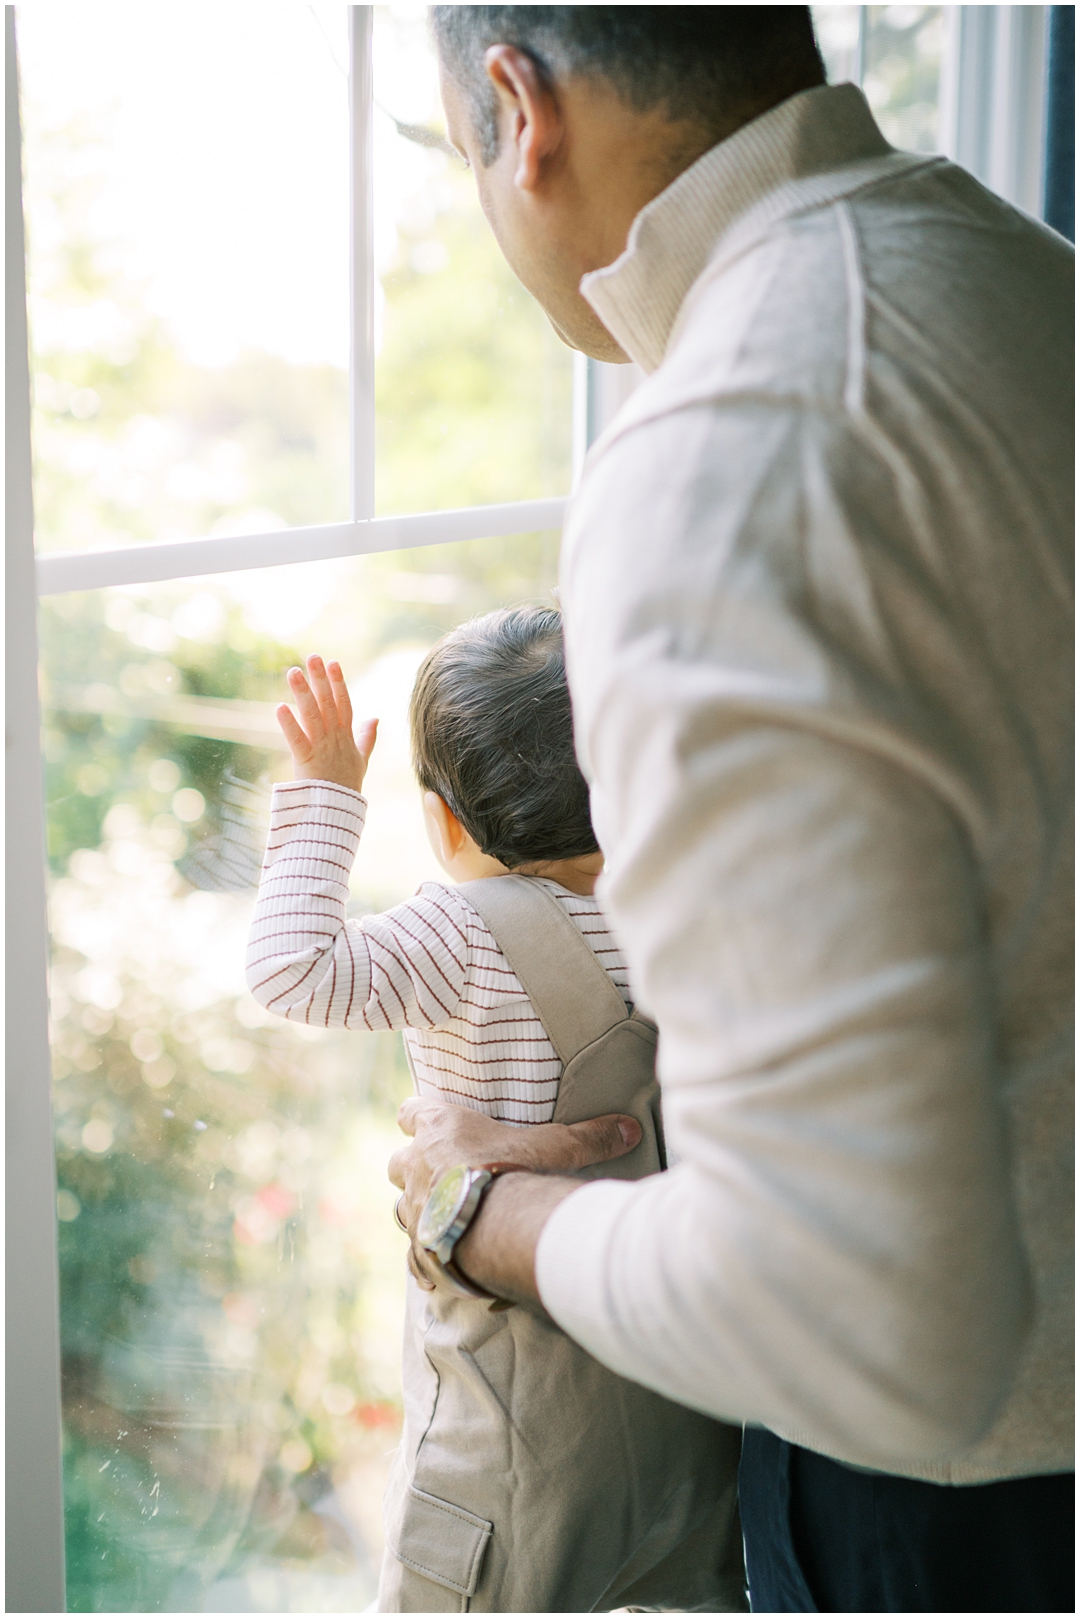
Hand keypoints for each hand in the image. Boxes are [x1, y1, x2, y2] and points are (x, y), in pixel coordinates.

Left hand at [276, 655, 376, 792]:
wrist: (339, 812)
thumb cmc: (347, 786)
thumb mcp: (361, 759)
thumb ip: (367, 737)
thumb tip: (376, 717)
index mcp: (346, 736)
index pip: (344, 703)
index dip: (338, 682)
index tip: (332, 662)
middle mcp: (335, 738)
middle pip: (328, 703)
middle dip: (320, 679)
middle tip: (312, 656)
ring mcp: (321, 748)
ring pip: (312, 715)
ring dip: (302, 692)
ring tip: (292, 672)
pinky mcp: (307, 760)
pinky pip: (297, 739)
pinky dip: (289, 724)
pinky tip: (279, 707)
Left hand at [388, 1097, 641, 1293]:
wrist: (493, 1227)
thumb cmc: (516, 1173)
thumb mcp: (557, 1147)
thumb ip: (590, 1137)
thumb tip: (630, 1126)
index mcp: (440, 1130)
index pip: (410, 1112)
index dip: (417, 1115)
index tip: (427, 1119)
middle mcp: (417, 1167)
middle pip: (397, 1161)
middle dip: (412, 1166)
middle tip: (438, 1173)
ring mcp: (414, 1210)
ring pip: (400, 1205)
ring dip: (418, 1208)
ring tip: (444, 1216)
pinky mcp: (420, 1248)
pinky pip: (413, 1254)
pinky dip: (424, 1257)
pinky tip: (438, 1265)